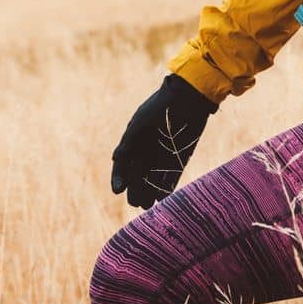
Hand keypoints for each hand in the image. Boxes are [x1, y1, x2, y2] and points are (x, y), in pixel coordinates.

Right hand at [109, 74, 217, 209]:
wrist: (186, 99)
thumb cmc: (159, 108)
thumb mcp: (140, 124)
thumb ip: (128, 142)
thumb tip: (116, 159)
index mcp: (134, 144)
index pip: (123, 167)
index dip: (119, 179)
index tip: (118, 190)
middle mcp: (147, 153)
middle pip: (138, 177)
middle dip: (136, 191)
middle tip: (136, 203)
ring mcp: (163, 157)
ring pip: (154, 180)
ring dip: (150, 192)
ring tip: (147, 205)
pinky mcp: (179, 159)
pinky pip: (171, 177)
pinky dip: (167, 187)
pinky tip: (162, 198)